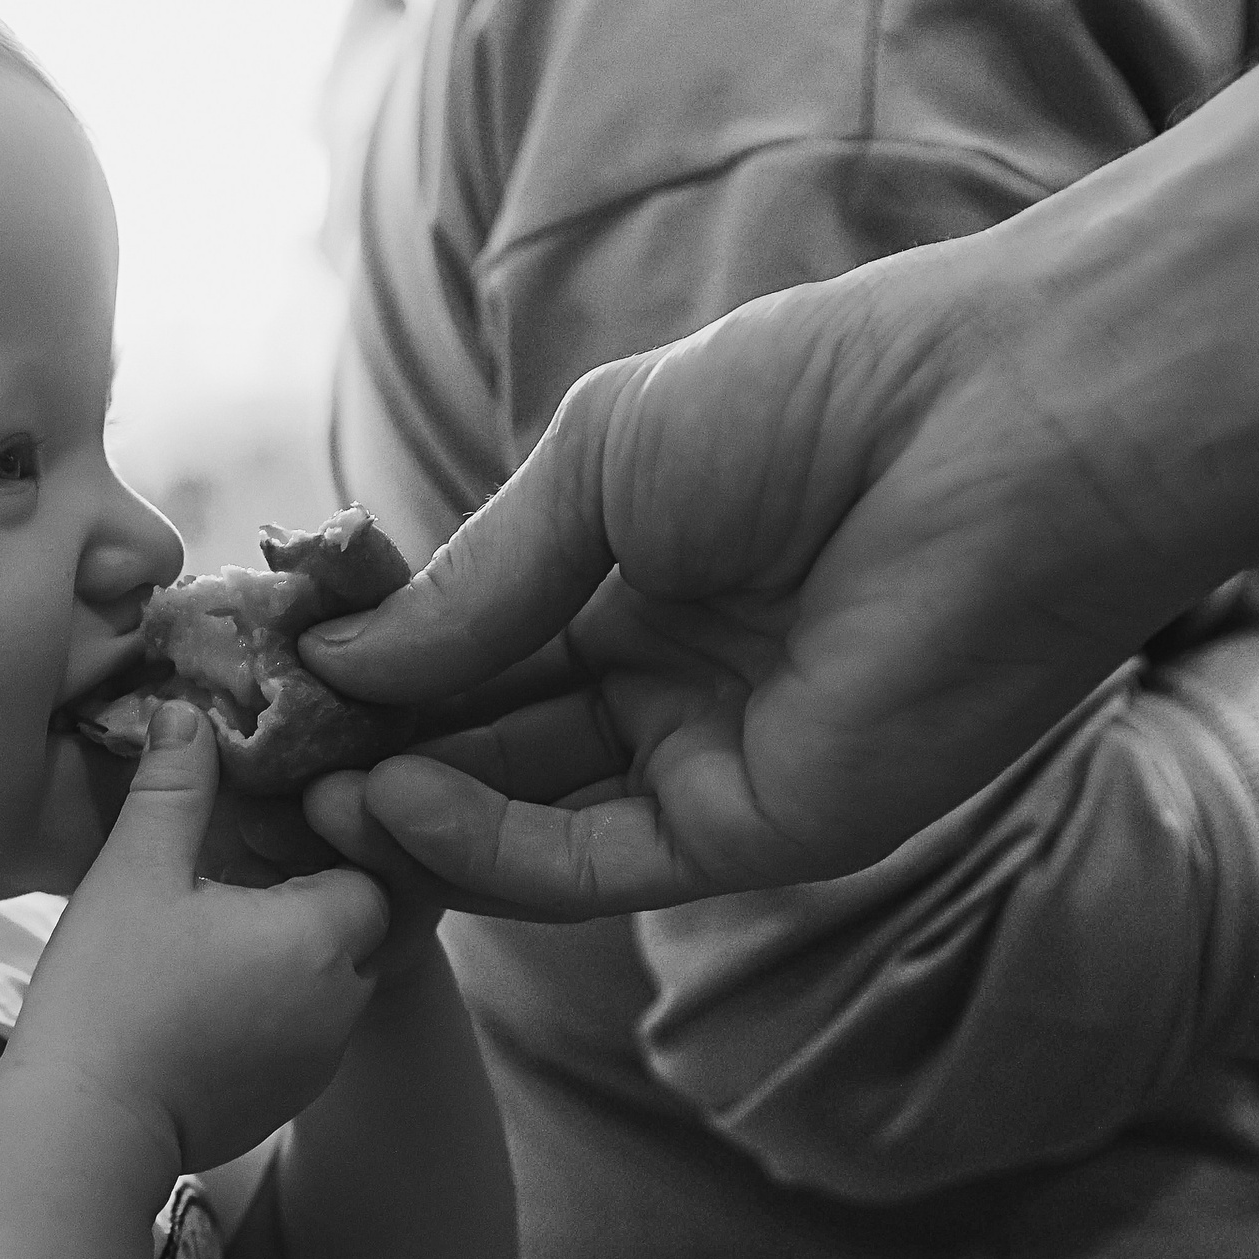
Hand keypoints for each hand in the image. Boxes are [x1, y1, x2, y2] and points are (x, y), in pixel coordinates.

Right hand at [25, 701, 390, 1171]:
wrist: (86, 1131)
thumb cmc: (112, 995)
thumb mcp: (135, 872)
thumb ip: (173, 786)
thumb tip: (187, 710)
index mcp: (324, 936)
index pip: (377, 866)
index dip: (335, 835)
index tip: (276, 821)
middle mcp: (344, 1003)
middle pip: (366, 922)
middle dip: (319, 887)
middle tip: (253, 859)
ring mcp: (319, 1061)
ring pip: (337, 980)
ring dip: (299, 947)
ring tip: (229, 917)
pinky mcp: (287, 1100)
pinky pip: (307, 1030)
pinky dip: (278, 999)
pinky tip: (215, 981)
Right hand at [298, 0, 1258, 916]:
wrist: (1000, 428)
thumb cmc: (813, 398)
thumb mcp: (600, 462)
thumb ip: (473, 585)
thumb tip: (338, 667)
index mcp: (637, 570)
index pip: (474, 647)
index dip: (370, 671)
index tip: (264, 683)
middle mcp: (667, 675)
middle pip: (487, 740)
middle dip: (371, 754)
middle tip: (257, 762)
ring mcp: (710, 759)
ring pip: (525, 815)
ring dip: (408, 813)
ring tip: (306, 792)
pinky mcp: (759, 830)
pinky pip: (594, 860)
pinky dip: (486, 848)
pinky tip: (398, 802)